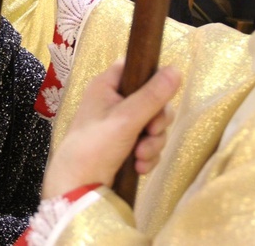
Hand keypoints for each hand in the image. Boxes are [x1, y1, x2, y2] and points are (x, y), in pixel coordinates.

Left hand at [41, 60, 179, 198]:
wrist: (77, 187)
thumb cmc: (95, 145)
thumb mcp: (126, 118)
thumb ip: (153, 95)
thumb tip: (177, 69)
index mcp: (107, 85)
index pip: (136, 67)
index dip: (152, 78)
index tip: (162, 95)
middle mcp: (113, 101)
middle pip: (152, 100)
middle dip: (157, 121)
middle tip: (151, 132)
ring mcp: (120, 124)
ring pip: (153, 125)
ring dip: (152, 143)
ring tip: (140, 156)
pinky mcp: (125, 146)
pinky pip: (148, 144)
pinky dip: (147, 156)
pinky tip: (139, 167)